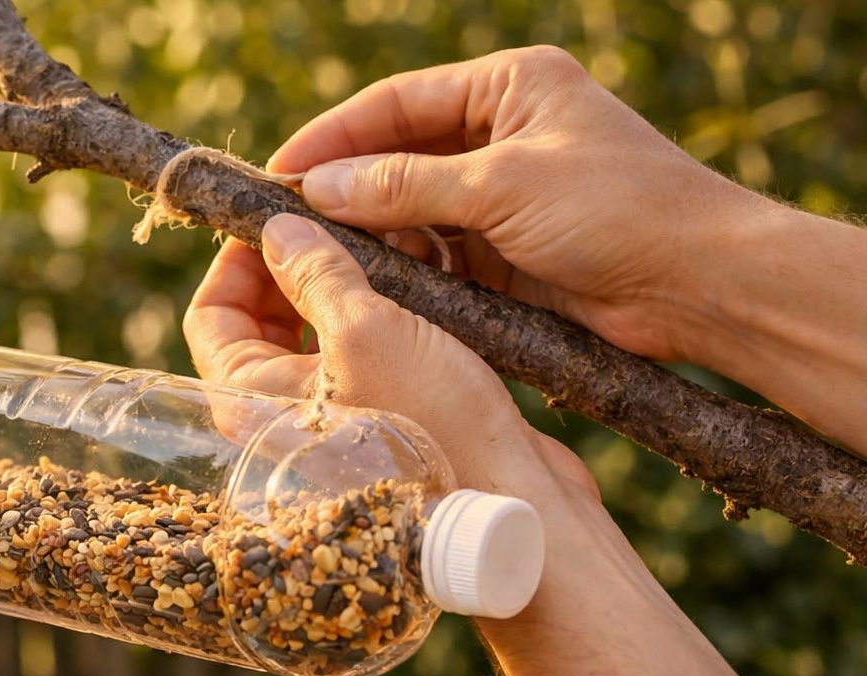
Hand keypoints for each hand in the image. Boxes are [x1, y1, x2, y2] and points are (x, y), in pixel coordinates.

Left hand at [184, 213, 595, 502]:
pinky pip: (360, 347)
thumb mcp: (367, 329)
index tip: (278, 214)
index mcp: (250, 400)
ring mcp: (329, 414)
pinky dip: (378, 305)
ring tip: (383, 236)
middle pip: (259, 318)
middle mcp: (278, 412)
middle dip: (292, 262)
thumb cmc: (431, 425)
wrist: (508, 500)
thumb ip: (316, 273)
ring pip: (315, 328)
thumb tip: (277, 228)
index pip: (210, 314)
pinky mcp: (379, 412)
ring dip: (342, 278)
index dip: (237, 258)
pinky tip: (415, 273)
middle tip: (335, 217)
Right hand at [269, 46, 761, 364]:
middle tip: (287, 223)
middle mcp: (501, 134)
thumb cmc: (620, 208)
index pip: (398, 103)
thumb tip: (321, 187)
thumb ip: (407, 185)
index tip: (279, 171)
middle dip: (346, 189)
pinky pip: (437, 256)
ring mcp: (502, 196)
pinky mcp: (505, 253)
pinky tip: (375, 285)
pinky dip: (406, 270)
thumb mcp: (503, 184)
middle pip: (398, 155)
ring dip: (374, 235)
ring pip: (412, 211)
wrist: (700, 284)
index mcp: (509, 86)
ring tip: (325, 259)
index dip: (333, 135)